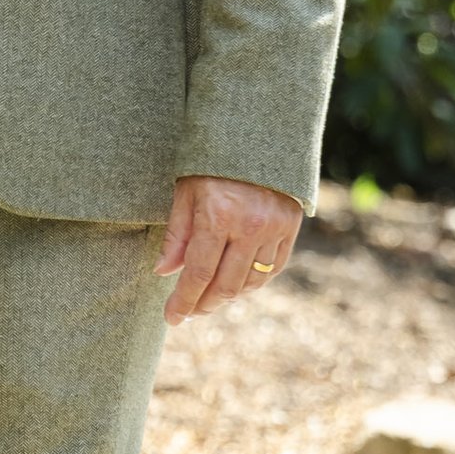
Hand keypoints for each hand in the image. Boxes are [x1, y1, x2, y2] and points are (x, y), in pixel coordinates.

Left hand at [156, 175, 301, 323]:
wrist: (260, 135)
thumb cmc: (213, 161)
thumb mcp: (186, 190)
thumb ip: (176, 234)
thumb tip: (163, 272)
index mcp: (218, 216)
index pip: (198, 273)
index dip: (183, 301)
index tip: (172, 318)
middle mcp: (249, 227)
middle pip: (225, 286)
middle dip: (204, 305)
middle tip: (190, 312)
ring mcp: (274, 229)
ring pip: (251, 283)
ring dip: (228, 297)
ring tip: (210, 299)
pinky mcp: (291, 227)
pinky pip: (273, 269)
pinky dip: (253, 283)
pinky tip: (237, 285)